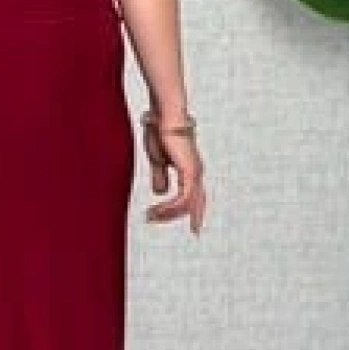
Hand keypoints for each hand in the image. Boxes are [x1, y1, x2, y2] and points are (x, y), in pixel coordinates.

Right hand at [141, 114, 206, 236]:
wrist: (163, 116)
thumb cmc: (160, 132)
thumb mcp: (158, 160)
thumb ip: (160, 176)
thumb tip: (160, 193)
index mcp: (189, 168)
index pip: (196, 194)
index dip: (196, 210)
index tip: (195, 225)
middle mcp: (196, 171)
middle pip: (197, 201)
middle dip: (194, 217)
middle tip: (195, 233)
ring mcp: (194, 172)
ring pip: (187, 203)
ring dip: (168, 213)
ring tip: (150, 217)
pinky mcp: (189, 172)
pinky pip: (182, 198)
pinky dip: (169, 206)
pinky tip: (157, 210)